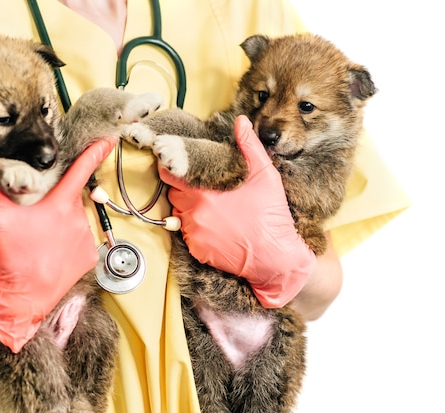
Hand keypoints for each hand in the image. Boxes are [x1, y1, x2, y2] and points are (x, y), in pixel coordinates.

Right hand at [0, 138, 115, 352]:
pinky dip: (70, 243)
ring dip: (63, 224)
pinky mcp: (90, 258)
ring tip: (43, 240)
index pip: (81, 170)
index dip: (95, 152)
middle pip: (71, 199)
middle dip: (58, 204)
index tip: (109, 139)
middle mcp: (79, 219)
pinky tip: (54, 252)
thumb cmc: (12, 257)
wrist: (24, 299)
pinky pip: (82, 242)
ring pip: (77, 221)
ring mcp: (87, 239)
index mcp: (60, 204)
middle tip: (38, 221)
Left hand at [158, 116, 315, 307]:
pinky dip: (196, 229)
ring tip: (210, 206)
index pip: (169, 174)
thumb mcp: (265, 175)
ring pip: (179, 214)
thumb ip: (249, 146)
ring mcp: (193, 234)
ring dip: (189, 208)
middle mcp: (193, 214)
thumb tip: (241, 122)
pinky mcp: (197, 251)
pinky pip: (187, 235)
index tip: (176, 164)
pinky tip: (216, 225)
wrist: (275, 257)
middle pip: (173, 194)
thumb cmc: (270, 215)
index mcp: (203, 192)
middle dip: (183, 188)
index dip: (172, 167)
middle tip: (202, 187)